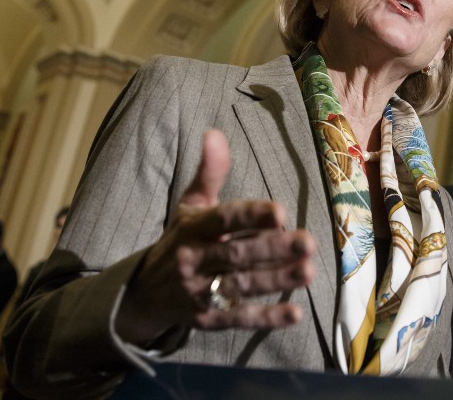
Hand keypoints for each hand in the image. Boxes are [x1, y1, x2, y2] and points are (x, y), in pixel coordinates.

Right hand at [115, 129, 315, 346]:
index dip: (251, 215)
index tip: (280, 212)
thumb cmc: (181, 240)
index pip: (224, 219)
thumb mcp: (191, 205)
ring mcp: (200, 292)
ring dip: (276, 281)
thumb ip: (209, 173)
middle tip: (308, 242)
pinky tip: (295, 313)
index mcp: (194, 228)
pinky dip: (267, 318)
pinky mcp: (208, 320)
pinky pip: (239, 319)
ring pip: (241, 286)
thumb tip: (215, 132)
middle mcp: (195, 260)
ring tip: (308, 271)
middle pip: (237, 254)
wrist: (143, 293)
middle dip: (273, 249)